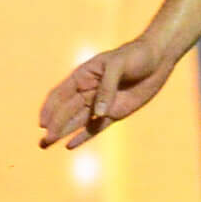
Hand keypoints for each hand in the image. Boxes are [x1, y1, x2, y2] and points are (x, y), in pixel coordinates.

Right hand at [39, 37, 179, 150]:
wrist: (157, 58)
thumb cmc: (135, 55)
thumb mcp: (118, 66)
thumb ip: (107, 88)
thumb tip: (98, 113)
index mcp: (84, 76)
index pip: (60, 94)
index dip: (50, 109)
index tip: (42, 123)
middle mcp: (89, 91)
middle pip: (66, 111)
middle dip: (54, 127)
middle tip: (44, 142)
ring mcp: (101, 103)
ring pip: (77, 122)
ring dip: (62, 133)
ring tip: (46, 145)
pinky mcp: (115, 113)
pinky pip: (96, 127)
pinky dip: (83, 136)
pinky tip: (70, 145)